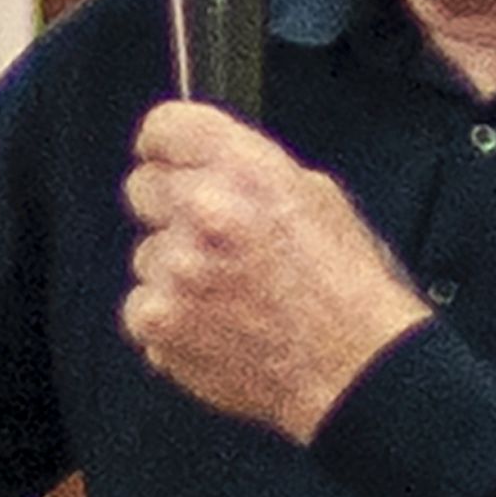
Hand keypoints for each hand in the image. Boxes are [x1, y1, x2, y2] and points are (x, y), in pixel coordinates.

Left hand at [122, 104, 433, 442]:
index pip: (164, 127)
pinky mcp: (158, 321)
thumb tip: (210, 165)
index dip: (168, 146)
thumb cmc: (346, 291)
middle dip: (172, 207)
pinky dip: (170, 317)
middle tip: (211, 237)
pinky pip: (141, 307)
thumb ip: (251, 173)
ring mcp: (174, 270)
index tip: (170, 159)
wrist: (354, 370)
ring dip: (175, 269)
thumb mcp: (317, 199)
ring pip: (145, 253)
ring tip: (230, 291)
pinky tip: (216, 322)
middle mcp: (203, 213)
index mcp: (245, 170)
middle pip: (142, 186)